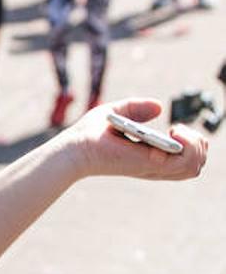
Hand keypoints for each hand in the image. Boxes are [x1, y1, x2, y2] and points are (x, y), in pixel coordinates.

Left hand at [65, 98, 208, 180]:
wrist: (73, 147)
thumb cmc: (89, 133)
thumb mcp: (117, 113)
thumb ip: (137, 108)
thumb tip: (159, 107)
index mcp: (150, 157)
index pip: (185, 162)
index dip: (191, 145)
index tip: (175, 128)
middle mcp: (155, 165)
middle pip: (196, 165)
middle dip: (199, 144)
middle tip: (177, 129)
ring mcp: (154, 166)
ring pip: (195, 166)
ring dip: (196, 144)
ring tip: (175, 129)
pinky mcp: (151, 164)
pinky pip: (185, 162)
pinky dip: (188, 145)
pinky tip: (172, 130)